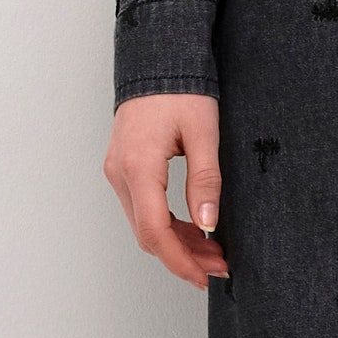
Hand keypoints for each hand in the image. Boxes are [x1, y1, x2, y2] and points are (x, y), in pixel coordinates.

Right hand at [104, 93, 227, 286]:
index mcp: (138, 167)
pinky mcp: (124, 168)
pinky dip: (167, 225)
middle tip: (219, 266)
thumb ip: (206, 180)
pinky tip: (194, 230)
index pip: (154, 231)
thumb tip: (208, 223)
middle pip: (147, 234)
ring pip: (144, 224)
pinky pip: (143, 208)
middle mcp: (120, 173)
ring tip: (213, 252)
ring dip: (177, 243)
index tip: (204, 277)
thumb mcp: (204, 133)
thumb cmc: (180, 90)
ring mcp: (118, 171)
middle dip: (183, 256)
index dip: (180, 261)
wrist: (157, 60)